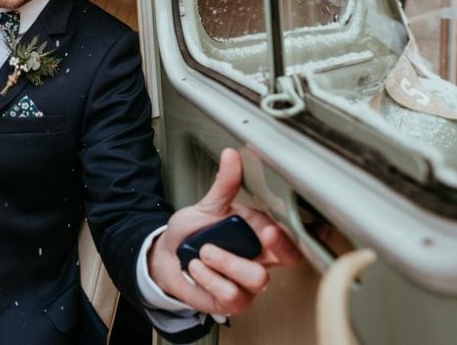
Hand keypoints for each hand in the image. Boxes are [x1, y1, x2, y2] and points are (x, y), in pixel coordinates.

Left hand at [148, 148, 300, 315]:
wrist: (167, 258)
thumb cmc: (192, 234)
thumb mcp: (207, 207)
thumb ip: (224, 185)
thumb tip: (232, 156)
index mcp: (260, 235)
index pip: (289, 237)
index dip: (286, 236)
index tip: (269, 229)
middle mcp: (260, 259)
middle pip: (286, 260)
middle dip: (273, 248)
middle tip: (244, 238)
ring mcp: (249, 283)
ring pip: (257, 278)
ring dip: (225, 263)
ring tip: (203, 253)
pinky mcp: (234, 301)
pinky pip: (232, 294)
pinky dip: (209, 278)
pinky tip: (198, 269)